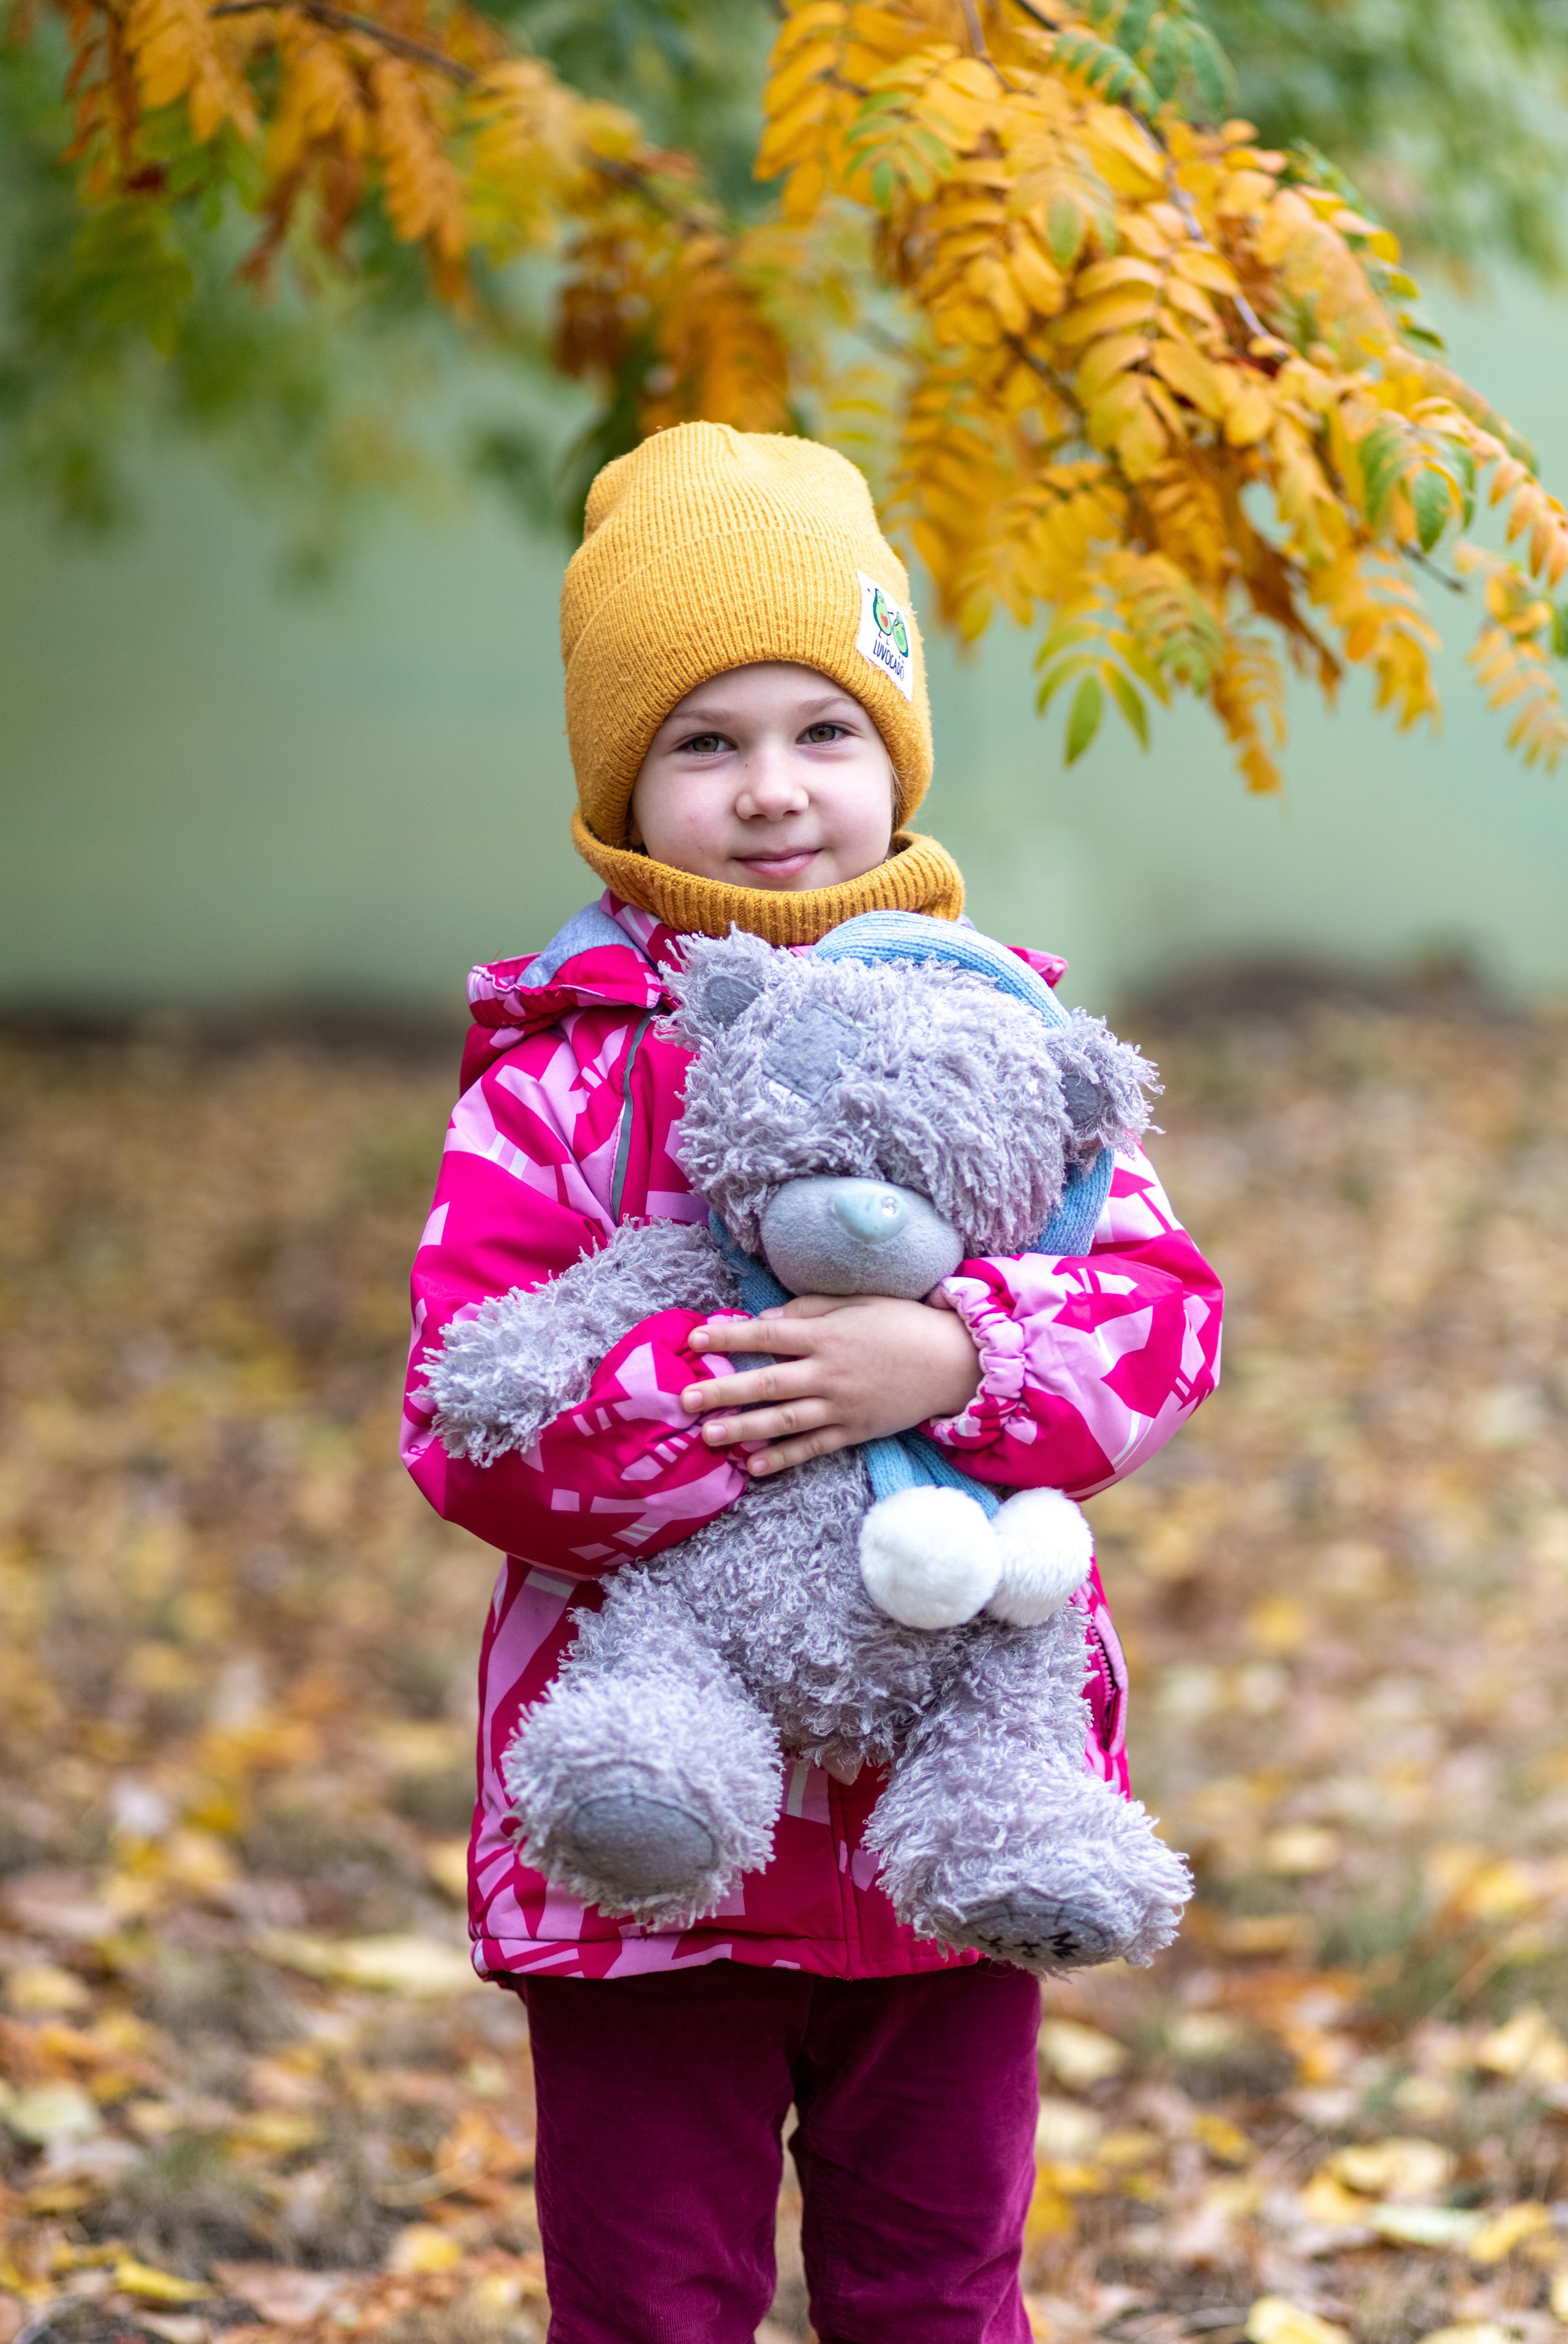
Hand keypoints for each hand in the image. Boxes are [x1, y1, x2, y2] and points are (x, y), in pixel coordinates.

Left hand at [682, 1292, 981, 1474]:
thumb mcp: (859, 1303)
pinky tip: (752, 1467)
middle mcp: (829, 1373)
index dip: (729, 1338)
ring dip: (743, 1429)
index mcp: (827, 1335)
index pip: (767, 1335)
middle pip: (767, 1383)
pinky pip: (812, 1448)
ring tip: (709, 1436)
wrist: (955, 1362)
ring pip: (783, 1421)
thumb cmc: (904, 1324)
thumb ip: (810, 1309)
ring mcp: (841, 1407)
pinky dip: (782, 1459)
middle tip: (687, 1399)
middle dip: (724, 1391)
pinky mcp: (854, 1431)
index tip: (695, 1340)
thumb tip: (767, 1320)